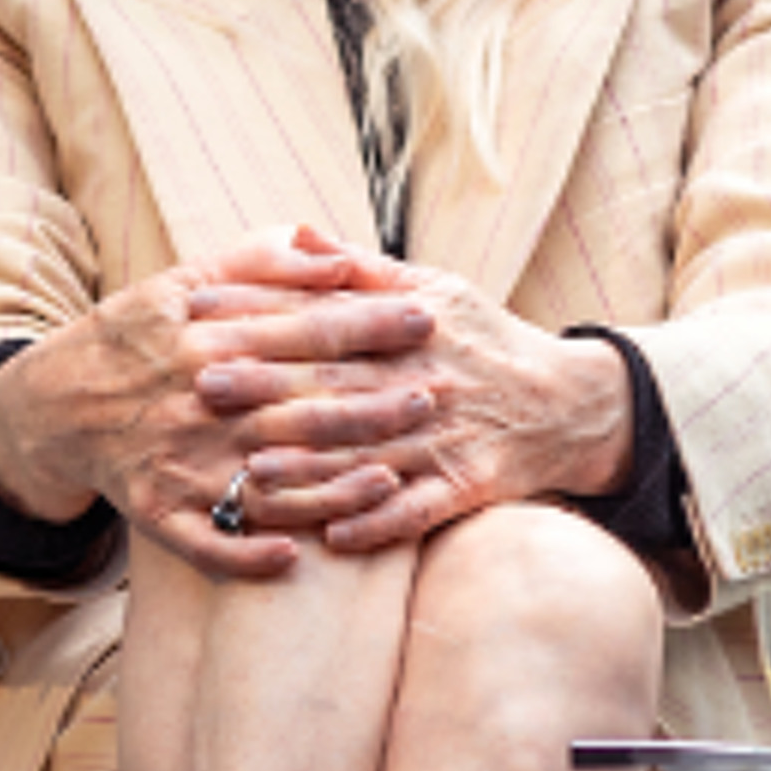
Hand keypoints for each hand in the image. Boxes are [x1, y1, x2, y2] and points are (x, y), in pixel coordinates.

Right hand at [0, 226, 433, 578]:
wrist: (51, 405)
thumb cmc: (138, 335)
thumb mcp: (188, 281)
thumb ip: (265, 263)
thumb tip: (338, 256)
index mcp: (207, 339)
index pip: (303, 329)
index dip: (368, 322)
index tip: (426, 316)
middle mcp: (197, 404)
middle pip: (299, 405)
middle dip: (371, 403)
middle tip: (434, 395)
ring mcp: (178, 464)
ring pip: (266, 480)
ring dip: (331, 484)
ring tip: (393, 477)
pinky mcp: (157, 514)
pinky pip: (207, 543)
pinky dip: (248, 554)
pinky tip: (295, 556)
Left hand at [198, 243, 635, 553]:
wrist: (568, 401)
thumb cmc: (487, 341)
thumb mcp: (438, 289)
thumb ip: (363, 268)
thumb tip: (298, 232)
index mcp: (415, 325)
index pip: (326, 318)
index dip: (262, 315)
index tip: (201, 315)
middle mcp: (429, 377)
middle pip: (338, 384)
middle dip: (269, 385)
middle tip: (203, 386)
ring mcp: (448, 434)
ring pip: (369, 453)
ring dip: (310, 465)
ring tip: (251, 471)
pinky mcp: (468, 482)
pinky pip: (419, 509)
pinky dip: (378, 523)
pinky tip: (334, 538)